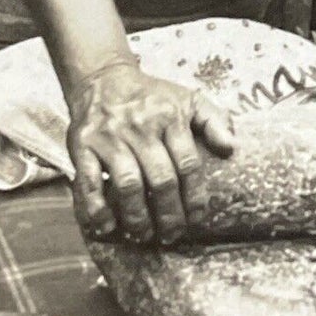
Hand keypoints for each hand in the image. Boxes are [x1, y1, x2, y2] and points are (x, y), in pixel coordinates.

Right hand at [66, 60, 235, 243]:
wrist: (104, 79)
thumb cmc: (152, 97)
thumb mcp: (189, 99)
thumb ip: (214, 121)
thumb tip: (232, 148)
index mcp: (170, 117)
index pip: (188, 163)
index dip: (195, 196)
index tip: (197, 219)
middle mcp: (141, 126)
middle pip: (161, 178)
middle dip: (169, 213)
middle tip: (172, 236)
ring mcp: (110, 136)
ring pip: (128, 184)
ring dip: (137, 216)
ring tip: (143, 235)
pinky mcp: (83, 145)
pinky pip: (90, 182)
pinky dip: (97, 208)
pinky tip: (107, 226)